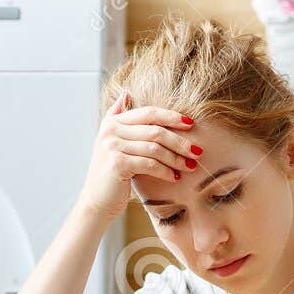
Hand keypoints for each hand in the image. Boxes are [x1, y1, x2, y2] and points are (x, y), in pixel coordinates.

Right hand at [75, 91, 198, 221]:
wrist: (96, 202)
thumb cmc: (111, 174)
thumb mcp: (112, 142)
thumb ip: (117, 117)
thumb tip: (126, 92)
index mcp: (112, 122)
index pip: (148, 113)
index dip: (171, 117)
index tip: (191, 124)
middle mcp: (110, 131)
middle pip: (155, 131)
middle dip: (179, 141)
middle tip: (197, 151)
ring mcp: (112, 147)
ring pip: (155, 148)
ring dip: (176, 158)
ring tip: (190, 166)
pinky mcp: (117, 164)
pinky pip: (149, 164)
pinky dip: (165, 171)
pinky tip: (175, 177)